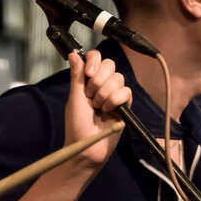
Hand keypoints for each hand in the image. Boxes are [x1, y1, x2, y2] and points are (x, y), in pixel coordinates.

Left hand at [64, 50, 130, 166]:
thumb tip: (73, 54)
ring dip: (105, 93)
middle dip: (98, 80)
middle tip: (90, 95)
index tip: (87, 74)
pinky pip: (126, 92)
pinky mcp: (125, 105)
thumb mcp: (74, 98)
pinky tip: (108, 111)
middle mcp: (102, 85)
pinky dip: (115, 100)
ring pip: (118, 78)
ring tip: (98, 107)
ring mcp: (114, 94)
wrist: (88, 145)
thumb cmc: (77, 126)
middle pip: (109, 65)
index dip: (93, 61)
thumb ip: (77, 76)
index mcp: (87, 81)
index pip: (95, 58)